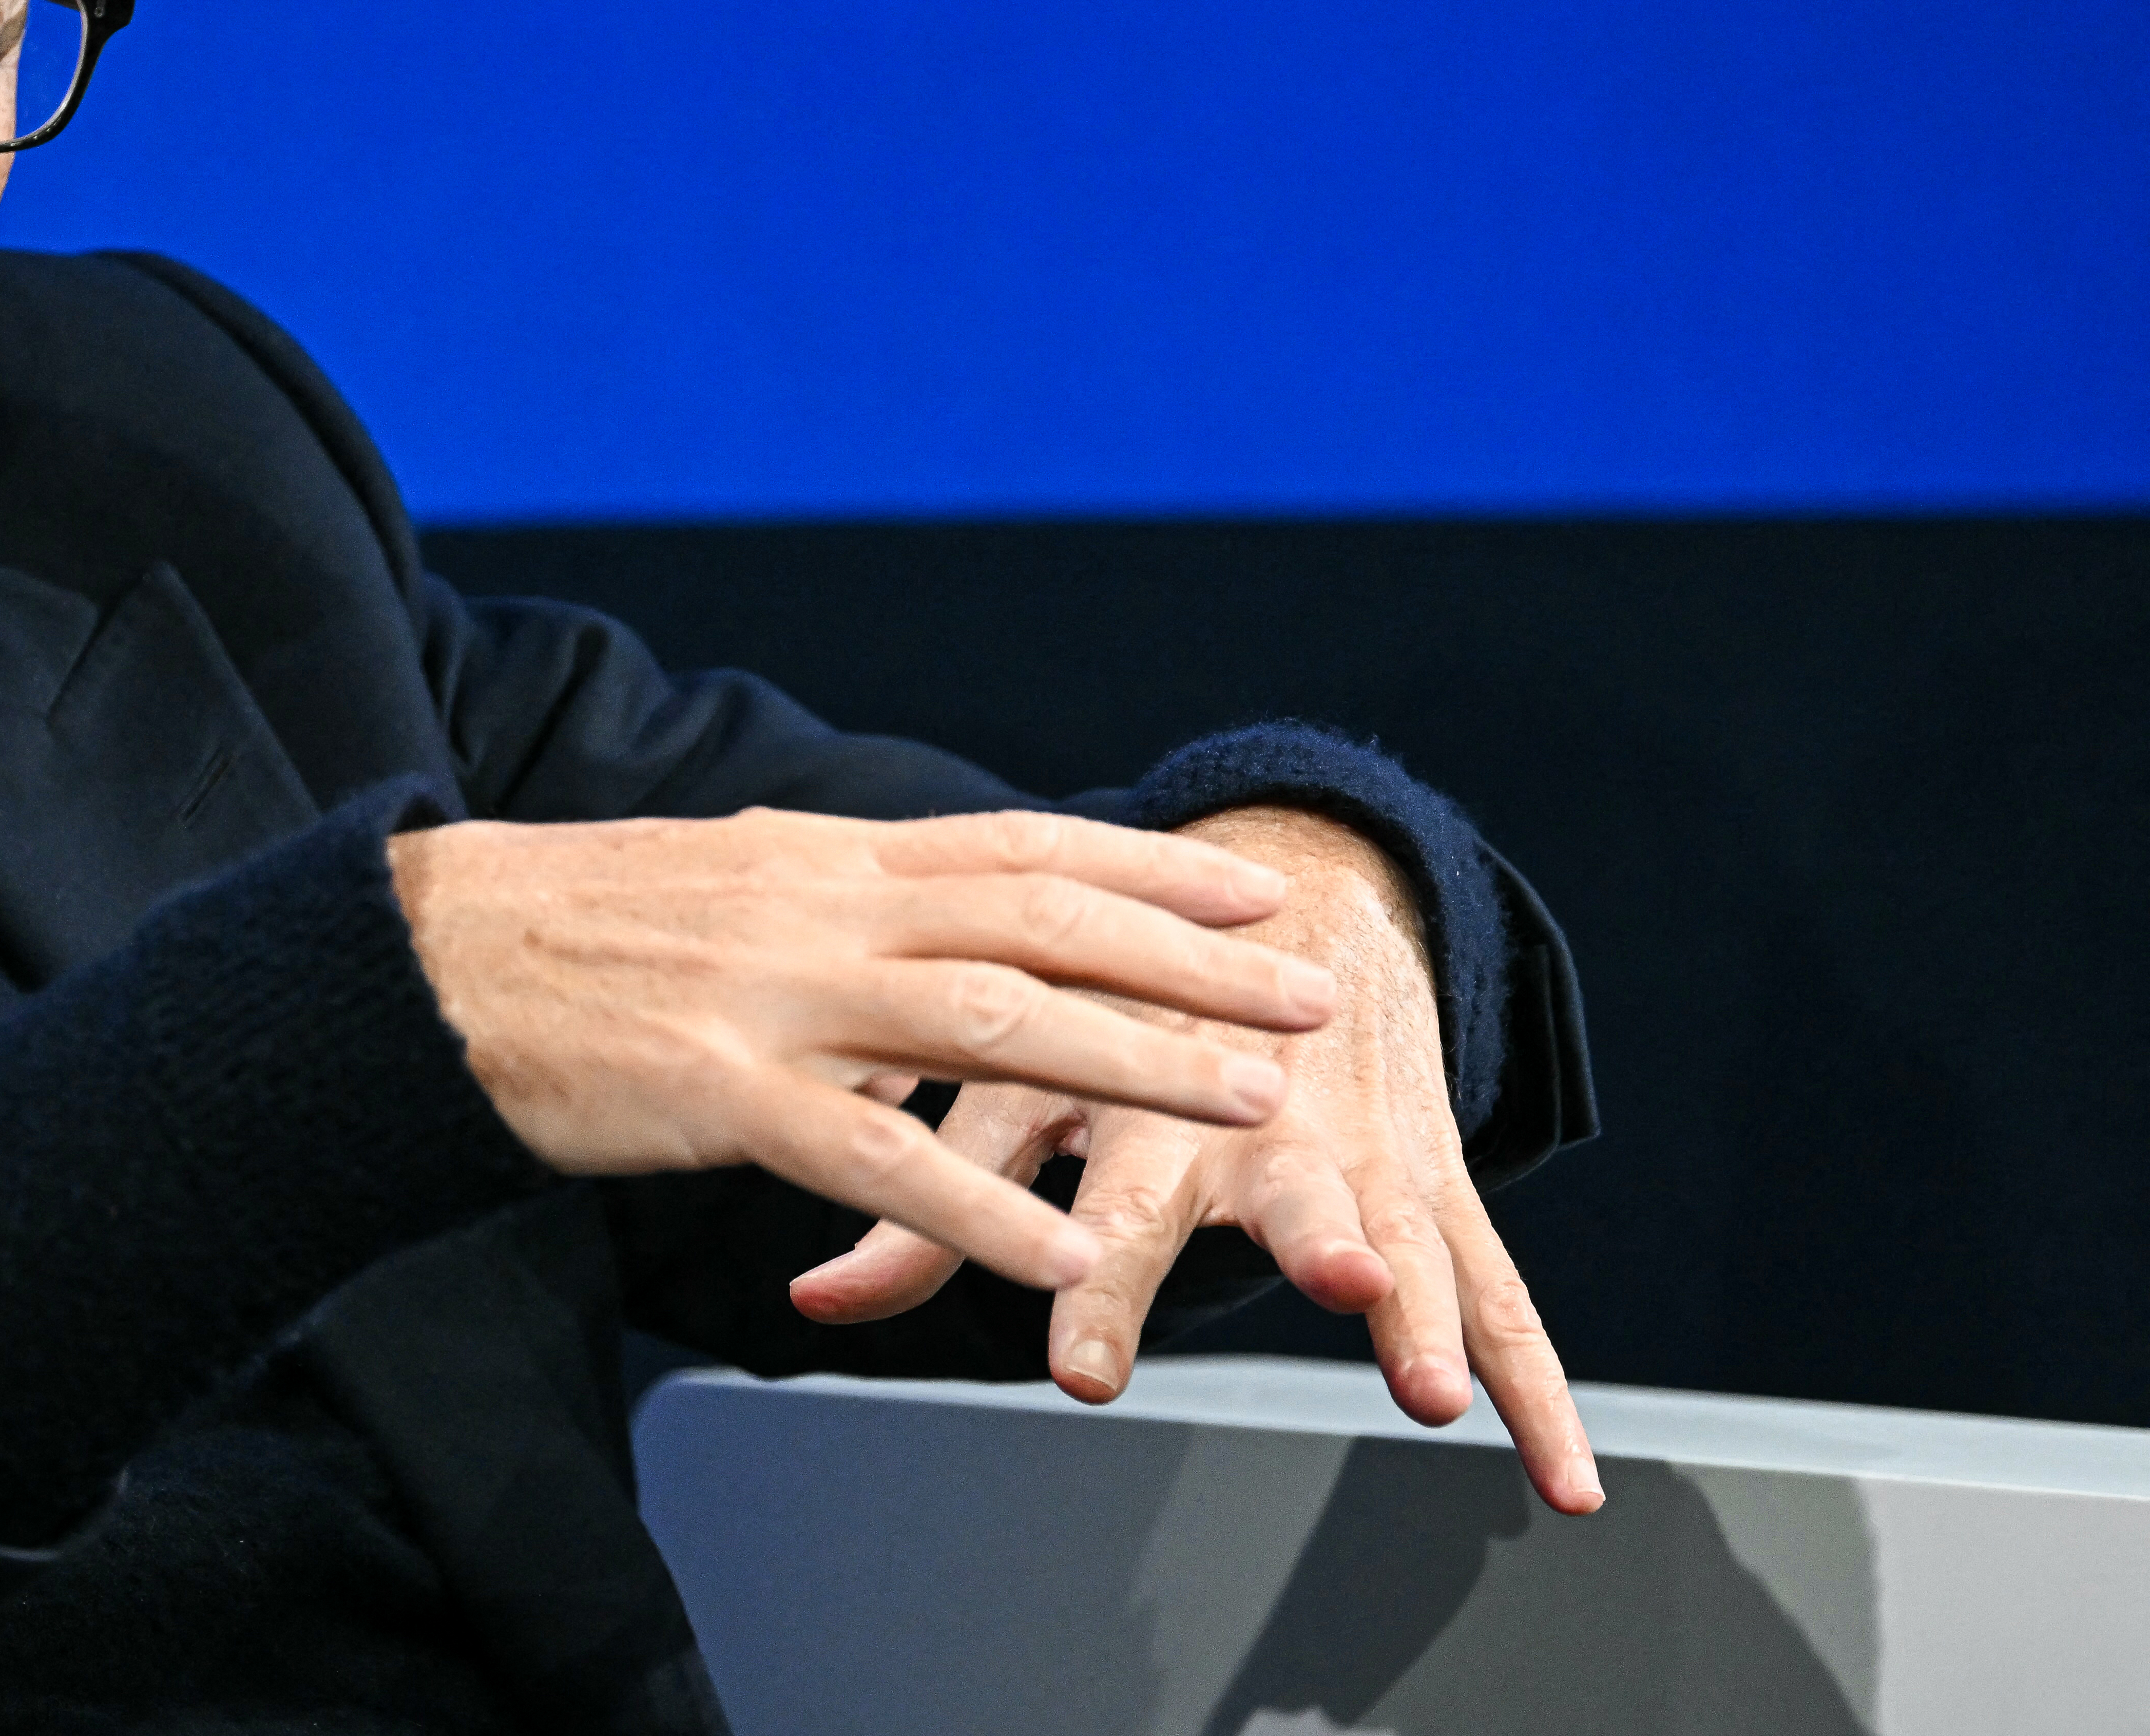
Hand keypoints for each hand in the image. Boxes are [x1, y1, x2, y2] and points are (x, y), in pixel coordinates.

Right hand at [387, 807, 1337, 1296]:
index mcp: (818, 859)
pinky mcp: (719, 1089)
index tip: (1248, 897)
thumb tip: (917, 915)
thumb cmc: (561, 935)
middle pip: (1039, 922)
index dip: (1145, 872)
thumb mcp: (717, 887)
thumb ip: (826, 906)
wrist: (422, 960)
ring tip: (1247, 1107)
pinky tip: (1058, 1253)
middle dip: (1190, 962)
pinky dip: (980, 1208)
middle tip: (1311, 996)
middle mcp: (817, 909)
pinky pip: (874, 1154)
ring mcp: (773, 996)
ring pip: (989, 1021)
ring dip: (1133, 1063)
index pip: (1016, 848)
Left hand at [782, 807, 1603, 1514]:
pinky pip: (1501, 1298)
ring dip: (1425, 1312)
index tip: (1084, 1368)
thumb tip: (817, 1299)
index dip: (1093, 1283)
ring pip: (1407, 1238)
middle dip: (1316, 1243)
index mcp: (1149, 1089)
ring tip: (1431, 1390)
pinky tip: (1561, 1480)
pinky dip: (1538, 1390)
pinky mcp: (1438, 1187)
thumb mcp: (1016, 1092)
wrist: (1290, 898)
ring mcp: (1367, 1156)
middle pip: (1286, 1193)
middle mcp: (1269, 1120)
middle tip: (1337, 1287)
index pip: (1114, 1196)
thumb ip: (926, 1208)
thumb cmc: (1116, 1012)